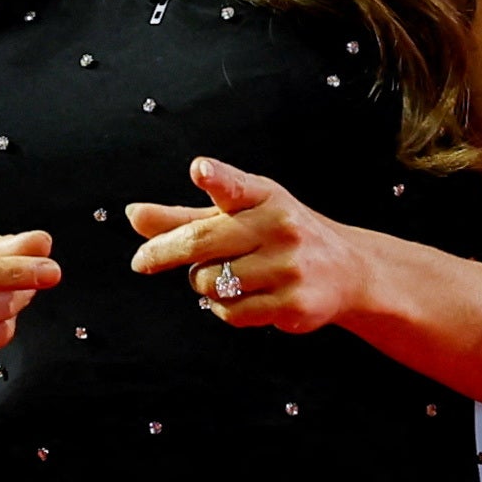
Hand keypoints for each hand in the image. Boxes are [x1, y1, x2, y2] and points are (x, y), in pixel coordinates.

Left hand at [134, 156, 377, 334]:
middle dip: (163, 253)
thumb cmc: (280, 235)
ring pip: (209, 282)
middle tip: (142, 261)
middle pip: (201, 241)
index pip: (236, 186)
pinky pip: (229, 312)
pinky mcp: (292, 303)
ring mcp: (288, 266)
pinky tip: (241, 297)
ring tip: (226, 274)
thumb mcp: (239, 215)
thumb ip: (185, 216)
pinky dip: (222, 309)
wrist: (347, 269)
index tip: (200, 170)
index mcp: (264, 197)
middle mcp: (279, 227)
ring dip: (202, 283)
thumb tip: (134, 216)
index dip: (216, 177)